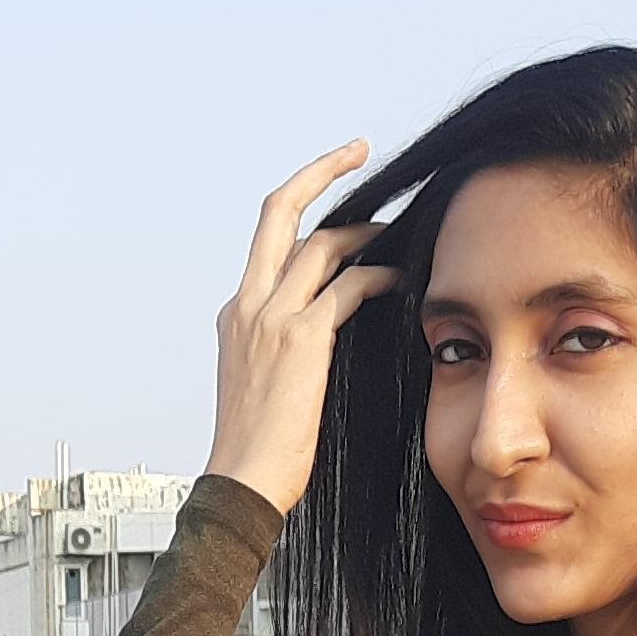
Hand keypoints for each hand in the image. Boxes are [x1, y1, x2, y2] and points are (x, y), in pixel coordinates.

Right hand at [206, 141, 400, 515]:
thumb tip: (322, 339)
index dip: (305, 218)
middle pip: (280, 210)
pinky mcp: (301, 338)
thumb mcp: (259, 387)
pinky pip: (348, 287)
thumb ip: (282, 351)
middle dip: (321, 171)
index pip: (271, 248)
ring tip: (398, 229)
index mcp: (235, 314)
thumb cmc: (258, 452)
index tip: (332, 198)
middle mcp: (247, 304)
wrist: (241, 484)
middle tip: (358, 151)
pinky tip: (401, 278)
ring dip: (366, 228)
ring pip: (322, 242)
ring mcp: (271, 317)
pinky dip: (379, 276)